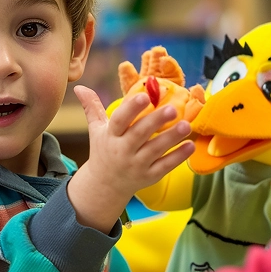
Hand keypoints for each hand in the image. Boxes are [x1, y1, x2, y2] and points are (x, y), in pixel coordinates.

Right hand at [68, 85, 193, 232]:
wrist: (106, 185)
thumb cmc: (104, 150)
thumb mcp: (96, 130)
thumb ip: (92, 107)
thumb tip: (79, 86)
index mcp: (110, 136)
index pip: (119, 120)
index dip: (131, 108)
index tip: (144, 96)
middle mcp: (122, 151)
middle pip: (139, 135)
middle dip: (155, 121)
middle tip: (172, 108)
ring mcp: (137, 165)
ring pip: (155, 151)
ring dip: (171, 138)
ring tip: (187, 125)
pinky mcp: (149, 177)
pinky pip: (165, 166)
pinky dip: (179, 157)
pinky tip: (191, 145)